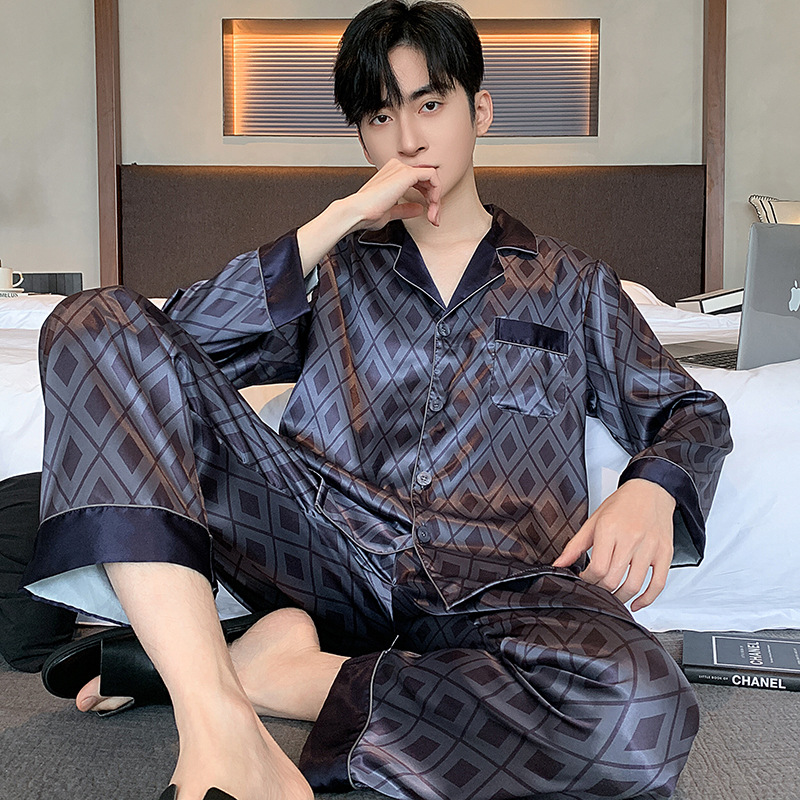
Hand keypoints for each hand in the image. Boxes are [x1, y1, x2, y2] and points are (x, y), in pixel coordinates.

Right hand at [351, 158, 441, 230]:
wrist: (358, 212)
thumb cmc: (367, 213)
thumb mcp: (390, 211)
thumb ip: (404, 208)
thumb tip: (418, 209)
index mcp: (392, 174)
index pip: (419, 181)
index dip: (427, 198)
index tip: (429, 215)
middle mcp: (398, 167)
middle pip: (427, 180)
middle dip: (434, 201)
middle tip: (434, 218)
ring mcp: (402, 168)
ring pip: (432, 178)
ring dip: (436, 199)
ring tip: (433, 215)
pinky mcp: (407, 173)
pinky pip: (433, 176)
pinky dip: (436, 191)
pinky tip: (432, 204)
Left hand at [552, 479, 675, 610]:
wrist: (651, 491)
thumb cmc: (622, 505)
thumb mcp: (593, 521)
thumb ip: (575, 545)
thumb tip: (559, 564)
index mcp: (609, 529)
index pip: (597, 568)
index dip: (587, 580)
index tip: (584, 580)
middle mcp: (631, 539)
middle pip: (613, 580)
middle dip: (602, 590)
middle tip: (597, 589)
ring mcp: (650, 547)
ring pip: (634, 585)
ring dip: (621, 598)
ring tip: (613, 597)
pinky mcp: (665, 554)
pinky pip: (658, 584)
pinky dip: (646, 599)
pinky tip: (636, 603)